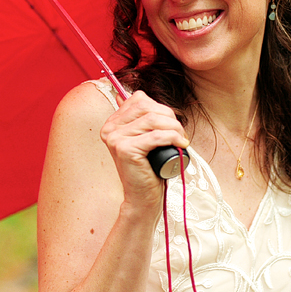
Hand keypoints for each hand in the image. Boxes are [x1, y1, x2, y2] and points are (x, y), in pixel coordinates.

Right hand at [99, 90, 187, 204]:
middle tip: (180, 134)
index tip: (171, 124)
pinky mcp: (125, 150)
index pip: (139, 99)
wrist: (142, 197)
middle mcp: (109, 129)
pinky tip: (181, 144)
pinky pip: (155, 136)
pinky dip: (173, 138)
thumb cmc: (148, 169)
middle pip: (147, 107)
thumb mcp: (144, 139)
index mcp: (112, 123)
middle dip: (170, 117)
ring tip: (181, 140)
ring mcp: (115, 139)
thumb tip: (138, 94)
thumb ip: (140, 119)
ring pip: (153, 120)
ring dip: (174, 128)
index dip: (160, 108)